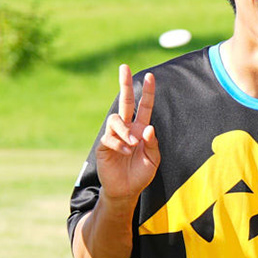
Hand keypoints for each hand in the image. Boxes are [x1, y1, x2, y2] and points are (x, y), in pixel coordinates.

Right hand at [96, 64, 159, 203]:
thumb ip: (153, 143)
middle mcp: (127, 128)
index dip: (147, 92)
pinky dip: (119, 144)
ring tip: (132, 145)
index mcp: (140, 129)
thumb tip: (148, 127)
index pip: (144, 106)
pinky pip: (109, 138)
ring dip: (125, 131)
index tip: (150, 76)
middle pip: (125, 101)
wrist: (125, 190)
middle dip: (124, 84)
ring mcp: (114, 135)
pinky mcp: (104, 145)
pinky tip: (125, 153)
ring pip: (116, 120)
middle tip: (124, 67)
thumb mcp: (153, 160)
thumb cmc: (141, 174)